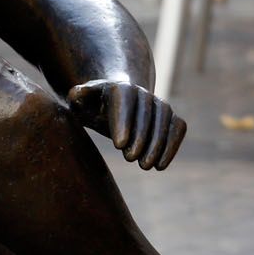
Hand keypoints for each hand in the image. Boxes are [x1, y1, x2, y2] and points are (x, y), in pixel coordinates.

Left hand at [67, 79, 187, 169]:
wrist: (118, 102)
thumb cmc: (93, 106)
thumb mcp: (80, 102)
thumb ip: (77, 97)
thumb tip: (77, 94)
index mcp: (120, 88)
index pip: (125, 104)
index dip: (123, 123)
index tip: (118, 145)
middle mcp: (144, 93)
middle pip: (145, 115)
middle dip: (140, 139)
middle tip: (130, 159)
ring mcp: (160, 105)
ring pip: (164, 123)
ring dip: (157, 146)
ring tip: (145, 166)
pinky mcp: (172, 117)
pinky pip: (177, 129)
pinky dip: (171, 147)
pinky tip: (161, 165)